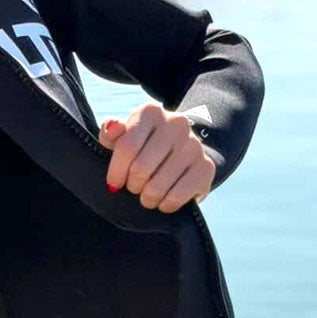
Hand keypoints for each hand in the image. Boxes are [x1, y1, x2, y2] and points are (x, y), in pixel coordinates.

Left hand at [97, 102, 214, 212]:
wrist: (182, 155)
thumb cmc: (143, 149)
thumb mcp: (123, 140)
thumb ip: (110, 135)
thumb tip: (112, 126)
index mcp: (151, 112)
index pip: (127, 147)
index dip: (116, 172)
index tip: (114, 183)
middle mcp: (176, 123)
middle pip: (141, 168)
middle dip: (132, 186)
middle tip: (134, 188)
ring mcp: (194, 145)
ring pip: (157, 186)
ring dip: (147, 198)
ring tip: (147, 196)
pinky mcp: (206, 167)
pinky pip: (177, 196)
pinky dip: (165, 205)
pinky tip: (163, 201)